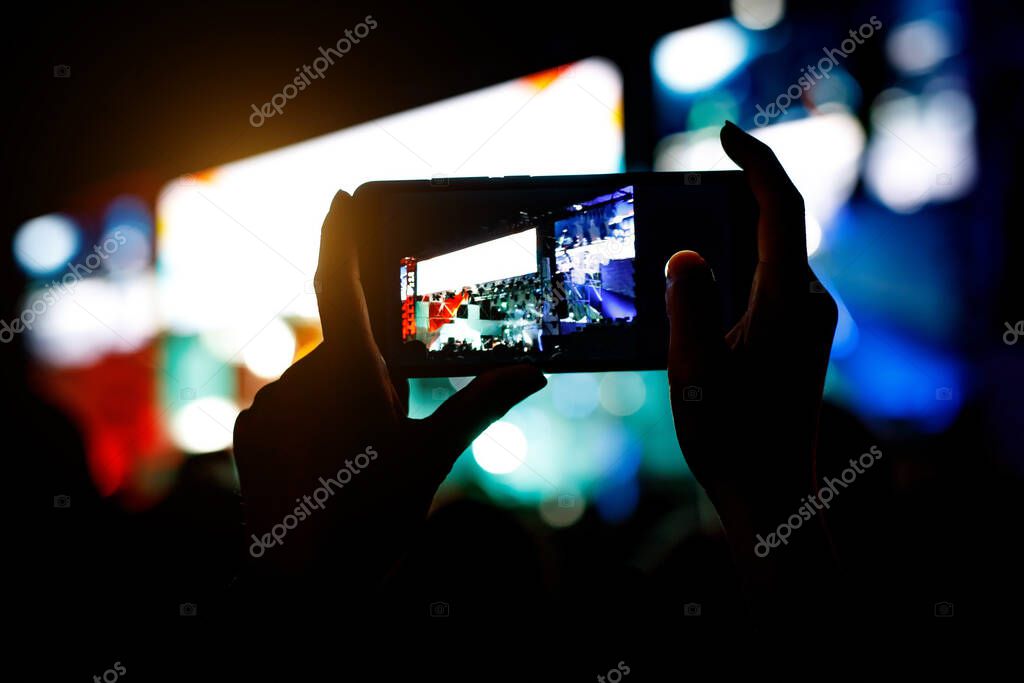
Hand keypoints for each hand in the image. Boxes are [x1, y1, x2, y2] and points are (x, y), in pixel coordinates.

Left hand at [232, 192, 545, 583]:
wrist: (306, 583)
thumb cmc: (376, 516)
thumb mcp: (434, 457)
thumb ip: (482, 404)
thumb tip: (534, 372)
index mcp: (354, 372)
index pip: (341, 281)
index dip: (341, 232)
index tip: (341, 194)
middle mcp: (304, 375)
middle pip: (345, 347)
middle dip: (368, 370)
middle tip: (386, 421)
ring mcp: (270, 402)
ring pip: (317, 380)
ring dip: (341, 399)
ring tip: (357, 458)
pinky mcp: (249, 429)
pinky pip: (287, 404)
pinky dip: (312, 419)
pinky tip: (328, 462)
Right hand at [666, 122, 837, 584]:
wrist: (768, 492)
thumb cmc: (729, 438)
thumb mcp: (693, 372)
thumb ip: (690, 307)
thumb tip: (685, 255)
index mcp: (786, 304)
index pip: (781, 210)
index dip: (757, 162)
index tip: (725, 133)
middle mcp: (808, 305)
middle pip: (779, 225)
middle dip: (738, 190)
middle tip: (689, 178)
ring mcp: (808, 322)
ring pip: (774, 255)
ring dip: (736, 230)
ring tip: (685, 227)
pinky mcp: (799, 338)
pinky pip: (771, 281)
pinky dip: (740, 262)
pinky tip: (702, 282)